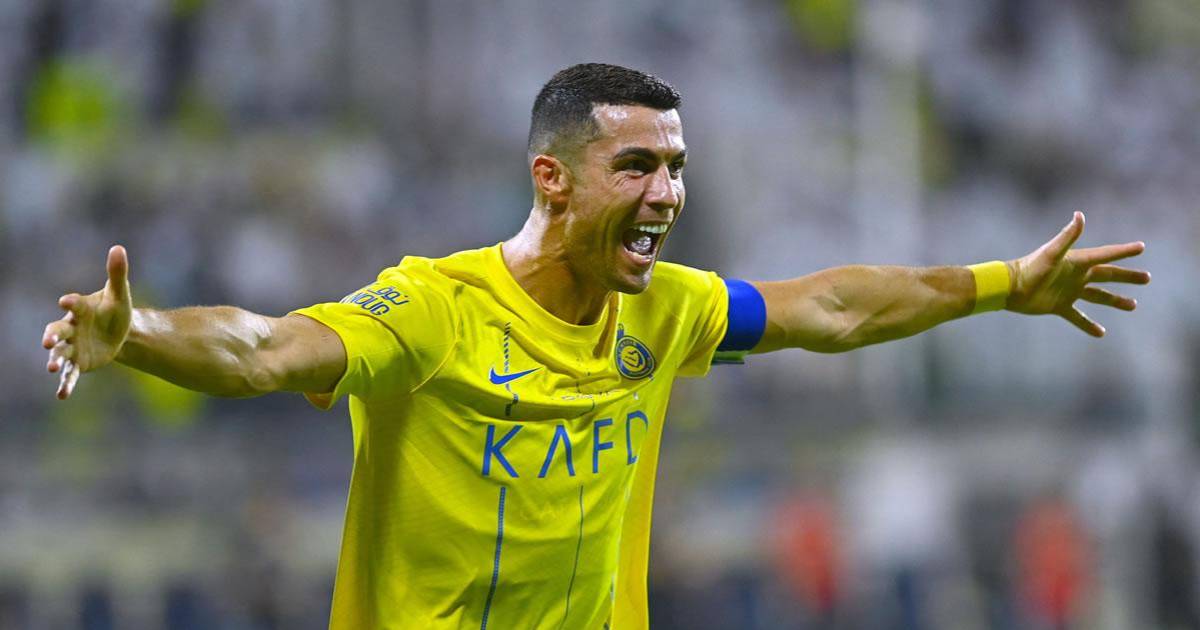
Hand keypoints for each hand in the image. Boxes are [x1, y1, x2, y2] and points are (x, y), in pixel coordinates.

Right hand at [42, 245, 133, 398]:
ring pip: (60, 354)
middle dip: (52, 336)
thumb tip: (118, 248)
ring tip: (52, 368)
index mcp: (80, 309)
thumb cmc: (115, 309)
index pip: (73, 304)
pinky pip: (70, 374)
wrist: (119, 332)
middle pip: (57, 331)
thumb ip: (117, 273)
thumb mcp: (120, 293)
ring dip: (55, 360)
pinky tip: (62, 396)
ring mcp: (72, 347)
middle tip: (48, 341)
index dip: (71, 303)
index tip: (67, 301)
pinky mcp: (79, 362)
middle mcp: (71, 328)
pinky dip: (66, 384)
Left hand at [1006, 212, 1149, 336]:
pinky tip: (1101, 333)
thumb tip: (1080, 215)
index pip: (1106, 254)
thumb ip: (1067, 236)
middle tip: (1147, 278)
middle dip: (1127, 276)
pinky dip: (1088, 325)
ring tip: (1133, 305)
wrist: (1009, 288)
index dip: (1123, 251)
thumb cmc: (1030, 269)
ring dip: (1115, 300)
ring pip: (1098, 297)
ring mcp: (1069, 291)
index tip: (1141, 247)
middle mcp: (1076, 276)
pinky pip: (1077, 317)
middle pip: (1108, 275)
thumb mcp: (1051, 253)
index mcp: (1077, 262)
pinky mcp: (1059, 306)